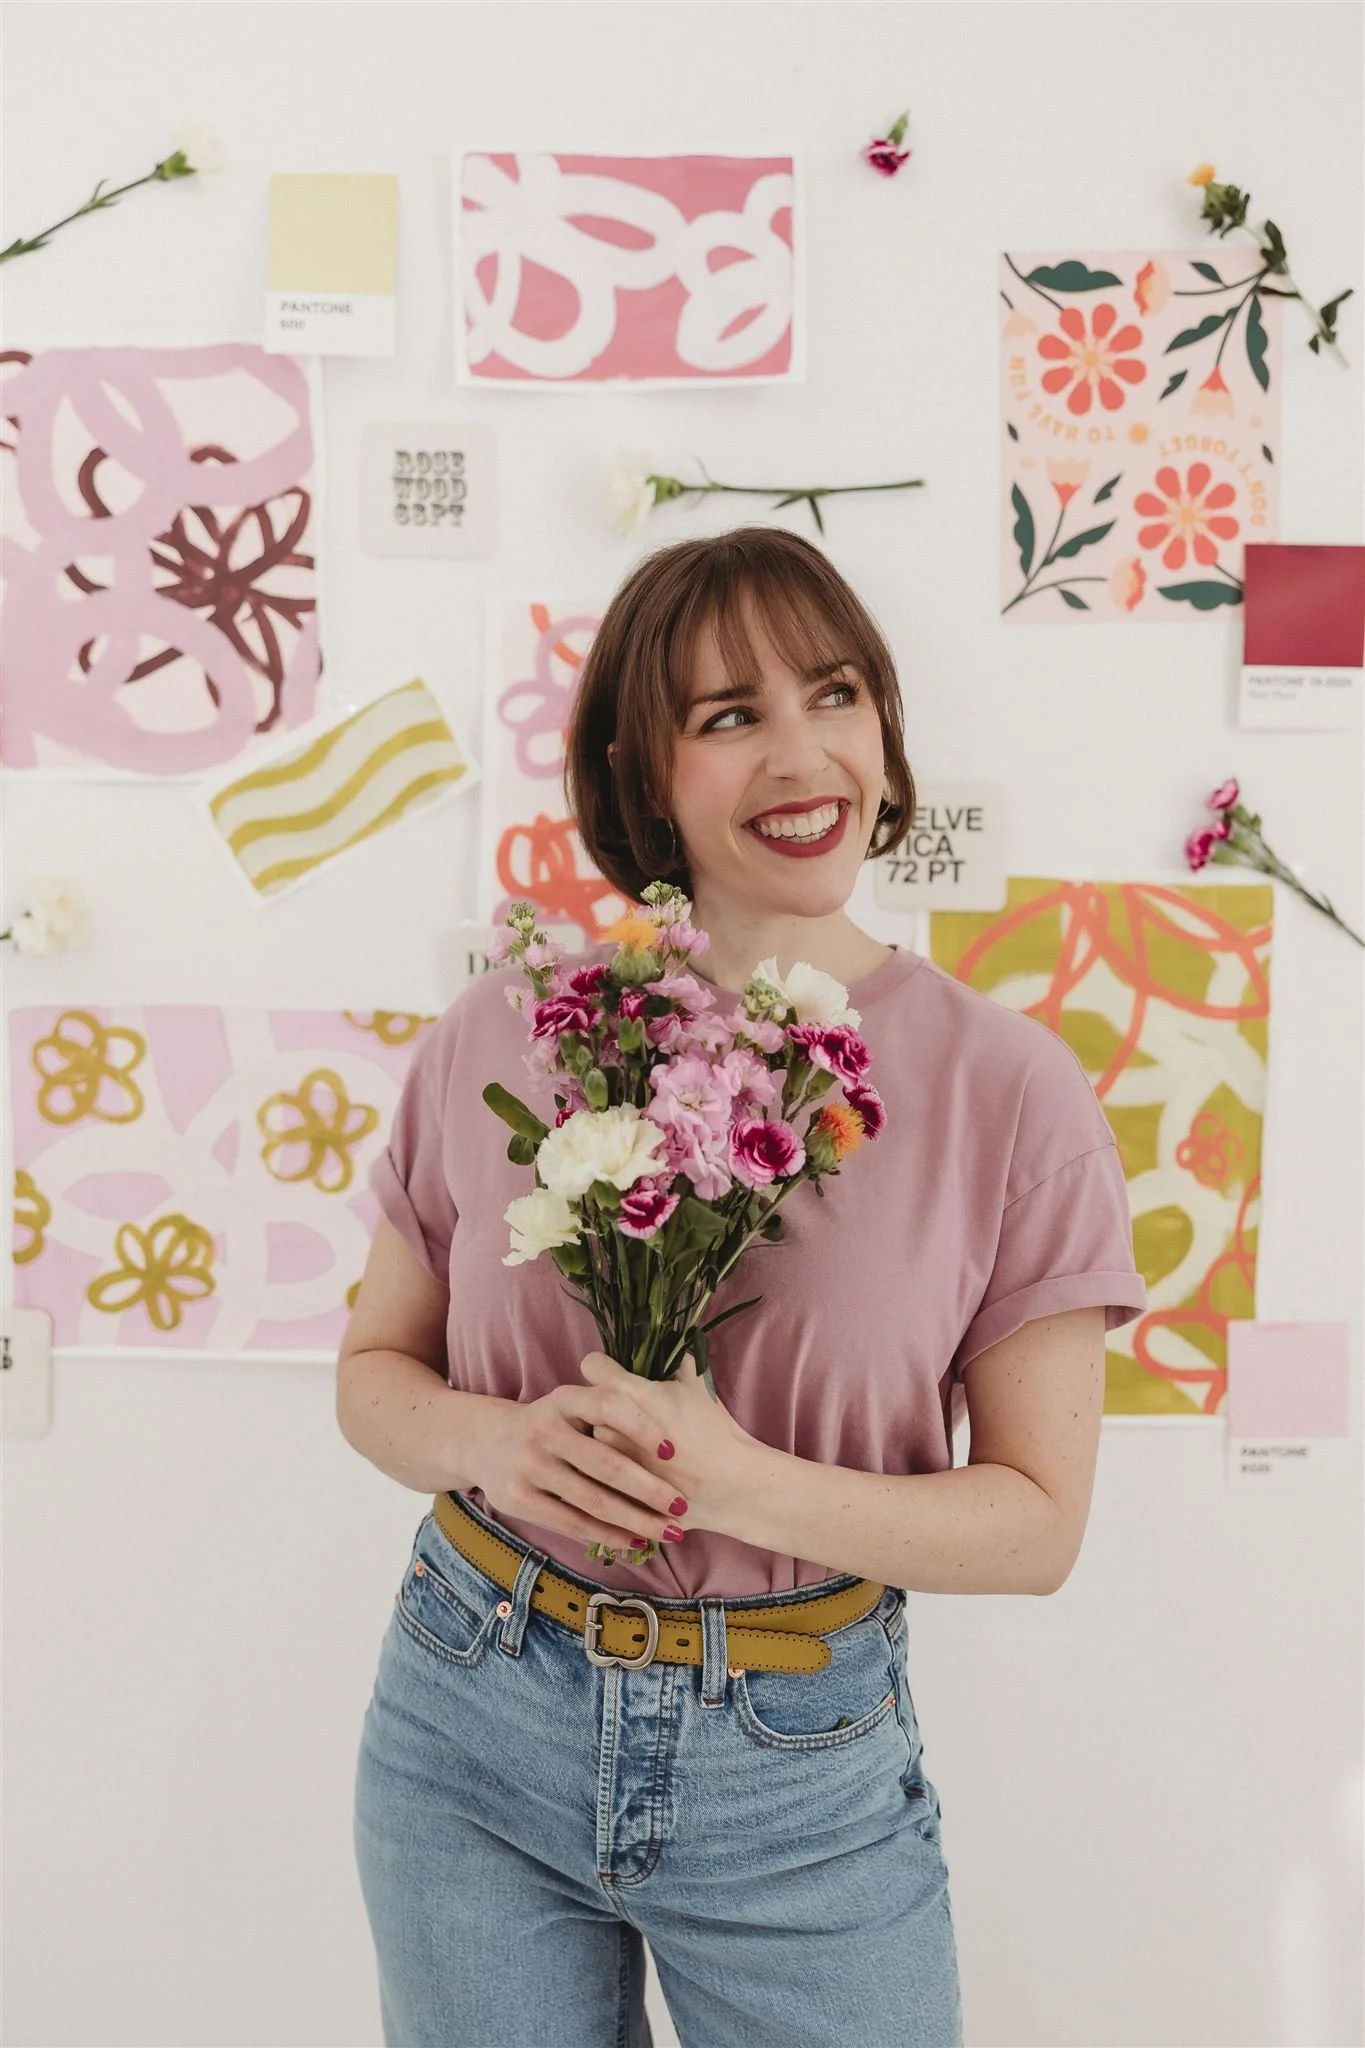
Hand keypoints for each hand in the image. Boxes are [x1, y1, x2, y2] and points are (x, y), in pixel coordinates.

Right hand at [467, 1376, 694, 1556]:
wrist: (484, 1441)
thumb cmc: (549, 1424)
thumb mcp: (570, 1403)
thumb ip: (608, 1408)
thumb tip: (674, 1425)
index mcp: (563, 1398)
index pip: (609, 1406)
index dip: (643, 1426)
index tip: (673, 1451)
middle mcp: (544, 1429)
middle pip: (607, 1463)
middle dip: (650, 1489)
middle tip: (683, 1505)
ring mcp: (530, 1466)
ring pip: (594, 1500)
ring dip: (637, 1520)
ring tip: (669, 1531)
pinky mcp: (520, 1499)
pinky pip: (573, 1523)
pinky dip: (608, 1535)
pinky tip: (635, 1541)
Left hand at [579, 1348, 757, 1542]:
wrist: (729, 1485)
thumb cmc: (712, 1431)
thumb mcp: (696, 1383)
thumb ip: (672, 1357)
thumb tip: (664, 1342)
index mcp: (625, 1395)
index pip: (591, 1365)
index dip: (605, 1367)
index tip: (616, 1375)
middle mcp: (606, 1427)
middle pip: (587, 1406)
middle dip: (604, 1410)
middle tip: (631, 1419)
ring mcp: (605, 1465)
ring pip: (588, 1443)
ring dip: (603, 1443)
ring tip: (635, 1451)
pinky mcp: (610, 1492)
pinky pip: (596, 1477)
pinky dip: (608, 1475)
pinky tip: (633, 1476)